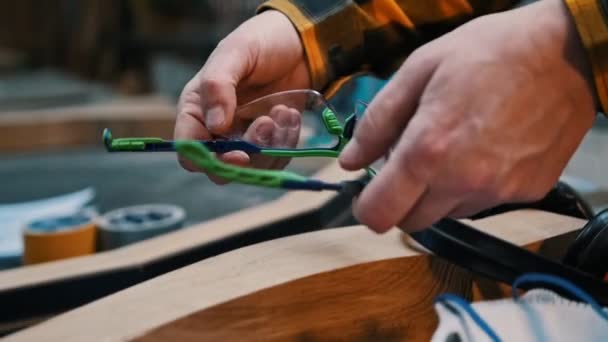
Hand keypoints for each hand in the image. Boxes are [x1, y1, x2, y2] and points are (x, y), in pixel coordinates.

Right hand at [175, 10, 309, 181]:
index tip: (237, 154)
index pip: (189, 149)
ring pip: (253, 167)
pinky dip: (287, 143)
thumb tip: (215, 125)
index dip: (208, 160)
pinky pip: (276, 159)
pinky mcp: (270, 141)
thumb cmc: (260, 41)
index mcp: (197, 109)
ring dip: (272, 146)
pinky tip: (291, 115)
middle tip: (267, 124)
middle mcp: (217, 129)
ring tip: (284, 111)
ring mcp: (245, 137)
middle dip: (248, 156)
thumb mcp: (235, 53)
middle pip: (222, 167)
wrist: (298, 42)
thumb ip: (218, 84)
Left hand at [339, 0, 596, 232]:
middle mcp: (463, 181)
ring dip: (438, 193)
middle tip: (412, 160)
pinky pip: (483, 203)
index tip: (370, 193)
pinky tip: (484, 150)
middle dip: (402, 198)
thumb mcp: (419, 70)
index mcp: (428, 151)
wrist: (567, 54)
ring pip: (447, 214)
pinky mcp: (526, 192)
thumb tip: (350, 160)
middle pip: (411, 221)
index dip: (367, 207)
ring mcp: (498, 191)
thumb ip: (377, 122)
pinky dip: (473, 186)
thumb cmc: (491, 53)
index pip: (380, 215)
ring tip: (453, 147)